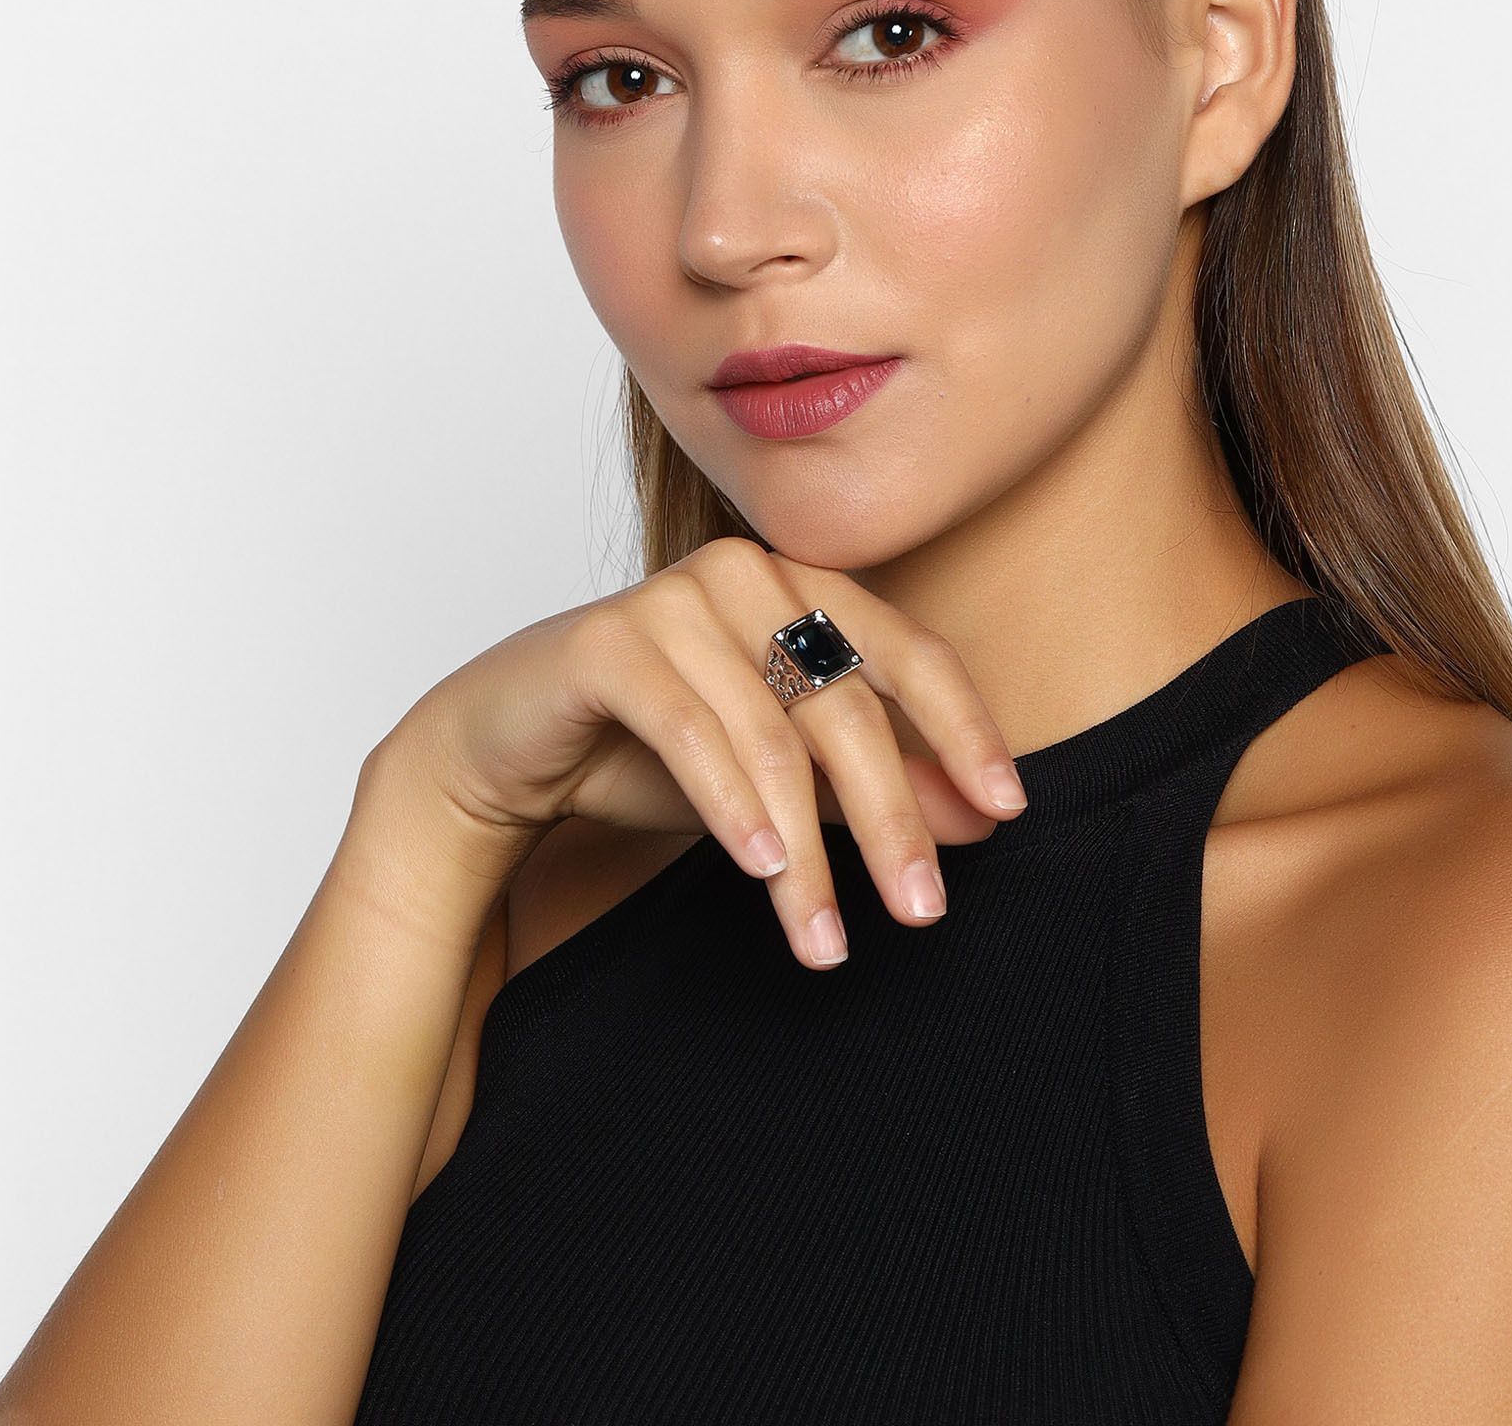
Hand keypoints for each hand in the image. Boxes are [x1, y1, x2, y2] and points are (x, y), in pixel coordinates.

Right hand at [373, 537, 1030, 967]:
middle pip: (849, 705)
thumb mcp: (784, 776)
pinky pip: (689, 730)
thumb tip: (984, 817)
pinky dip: (731, 807)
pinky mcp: (607, 641)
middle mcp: (748, 575)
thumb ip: (875, 784)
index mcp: (804, 585)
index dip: (966, 730)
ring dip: (808, 850)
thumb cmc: (649, 749)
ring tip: (824, 936)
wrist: (503, 746)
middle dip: (892, 820)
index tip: (1008, 811)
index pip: (911, 654)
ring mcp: (675, 598)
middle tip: (922, 912)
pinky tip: (761, 871)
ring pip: (772, 735)